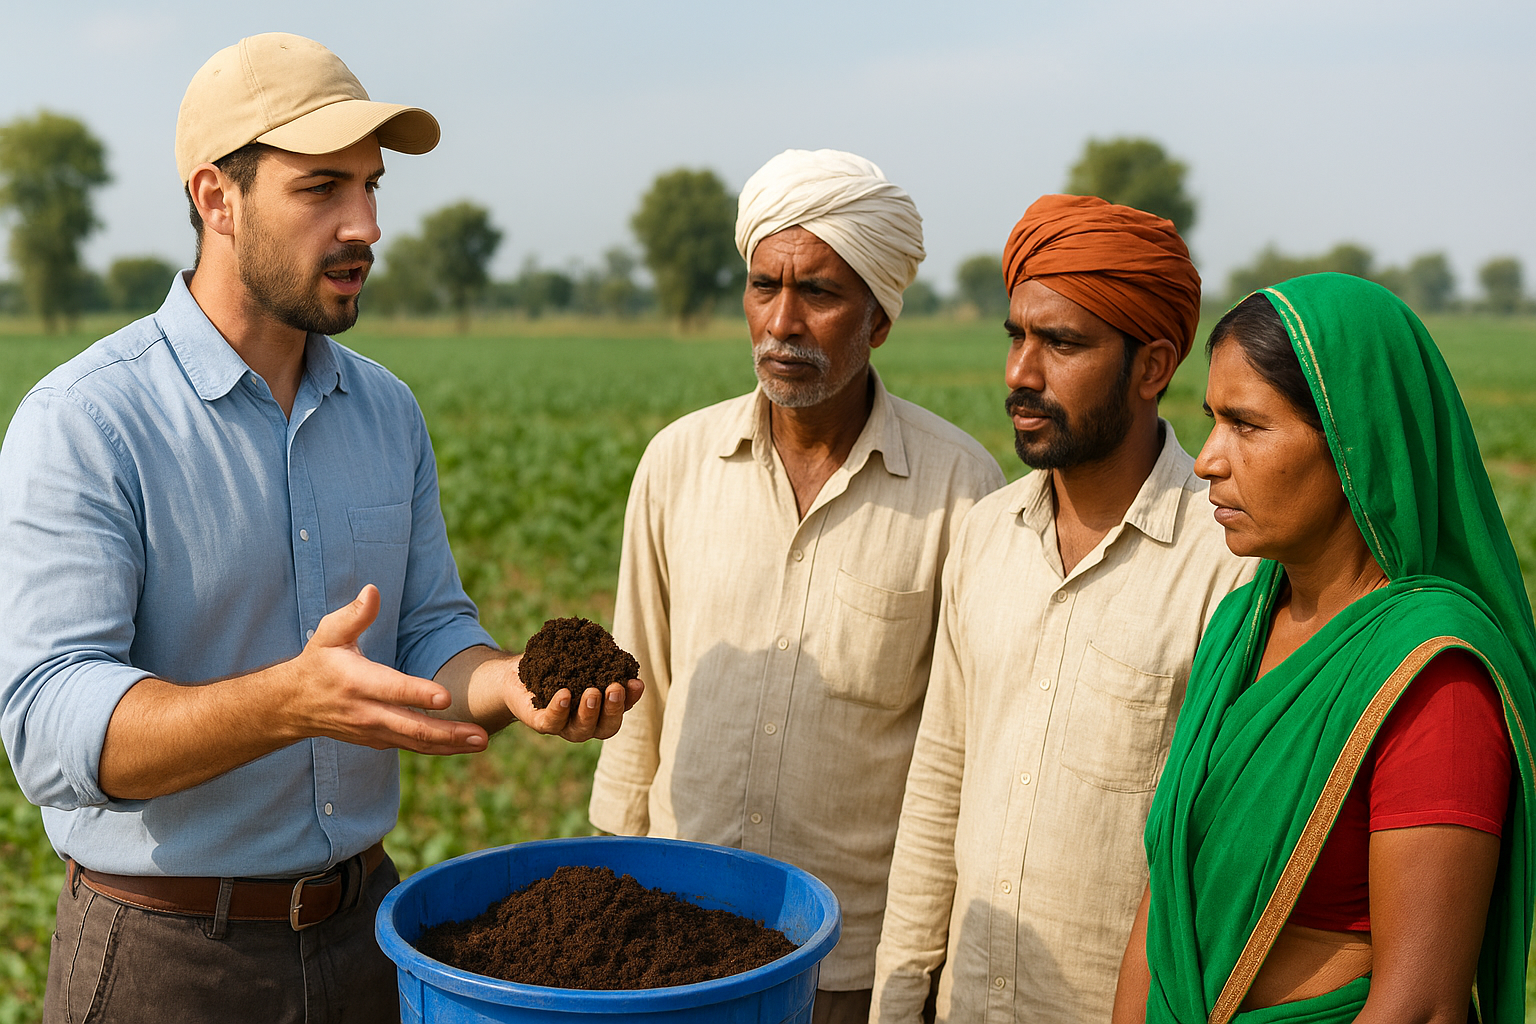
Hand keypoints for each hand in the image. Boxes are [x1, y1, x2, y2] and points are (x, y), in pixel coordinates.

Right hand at [284, 585, 488, 754]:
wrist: (294, 705)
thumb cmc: (319, 662)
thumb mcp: (328, 634)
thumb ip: (354, 615)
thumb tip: (372, 591)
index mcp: (358, 682)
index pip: (393, 690)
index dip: (418, 694)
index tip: (446, 697)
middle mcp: (367, 712)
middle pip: (411, 727)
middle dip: (448, 732)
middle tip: (481, 735)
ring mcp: (373, 731)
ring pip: (415, 742)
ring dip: (450, 745)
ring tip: (482, 742)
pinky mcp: (378, 740)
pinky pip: (411, 747)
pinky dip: (437, 749)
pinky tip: (463, 746)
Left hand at [502, 657, 643, 741]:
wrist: (516, 676)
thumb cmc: (553, 666)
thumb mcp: (577, 658)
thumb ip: (594, 656)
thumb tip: (609, 645)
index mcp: (600, 708)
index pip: (622, 707)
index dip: (631, 698)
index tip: (636, 682)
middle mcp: (585, 722)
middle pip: (606, 727)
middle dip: (613, 709)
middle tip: (615, 688)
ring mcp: (563, 725)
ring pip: (581, 730)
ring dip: (590, 713)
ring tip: (592, 693)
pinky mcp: (541, 722)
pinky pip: (552, 722)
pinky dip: (559, 710)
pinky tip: (564, 694)